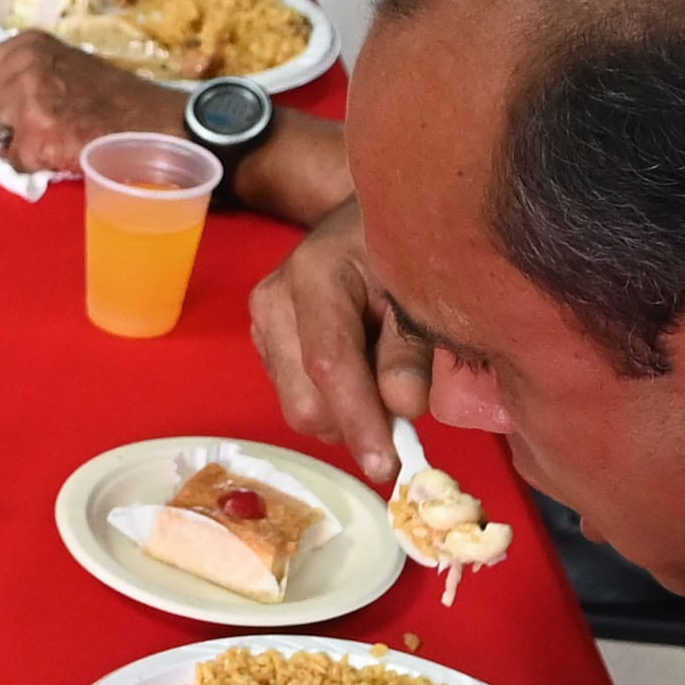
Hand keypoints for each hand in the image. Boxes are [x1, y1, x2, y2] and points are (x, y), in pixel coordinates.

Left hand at [0, 34, 185, 174]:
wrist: (152, 120)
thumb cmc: (112, 99)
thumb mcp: (60, 66)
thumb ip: (20, 76)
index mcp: (26, 43)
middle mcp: (23, 62)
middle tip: (12, 137)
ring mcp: (29, 95)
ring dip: (11, 146)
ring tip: (47, 140)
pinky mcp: (39, 130)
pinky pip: (14, 160)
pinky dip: (34, 164)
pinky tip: (62, 151)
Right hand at [247, 197, 428, 486]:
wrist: (371, 217)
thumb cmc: (404, 248)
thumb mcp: (420, 289)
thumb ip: (412, 348)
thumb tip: (403, 407)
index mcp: (314, 275)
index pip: (329, 363)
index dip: (359, 420)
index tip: (390, 467)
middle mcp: (275, 299)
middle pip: (304, 400)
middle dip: (355, 426)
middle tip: (404, 424)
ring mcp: (264, 322)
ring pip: (299, 407)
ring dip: (346, 415)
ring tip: (384, 378)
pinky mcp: (266, 341)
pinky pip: (298, 397)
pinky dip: (335, 403)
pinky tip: (361, 372)